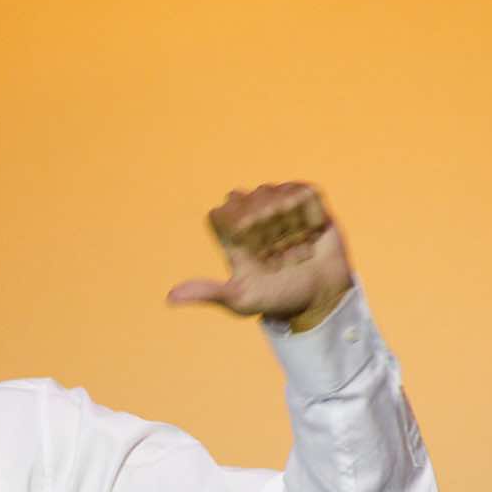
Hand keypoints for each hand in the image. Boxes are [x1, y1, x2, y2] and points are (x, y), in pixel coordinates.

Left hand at [167, 182, 353, 331]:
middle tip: (277, 249)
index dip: (234, 222)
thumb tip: (170, 298)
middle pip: (246, 198)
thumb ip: (209, 293)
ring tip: (296, 243)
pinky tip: (312, 231)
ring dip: (286, 217)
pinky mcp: (306, 204)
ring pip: (272, 191)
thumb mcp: (241, 300)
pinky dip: (308, 210)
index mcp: (233, 237)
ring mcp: (280, 209)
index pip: (221, 212)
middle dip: (262, 222)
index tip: (250, 244)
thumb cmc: (277, 298)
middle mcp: (254, 220)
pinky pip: (302, 191)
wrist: (321, 296)